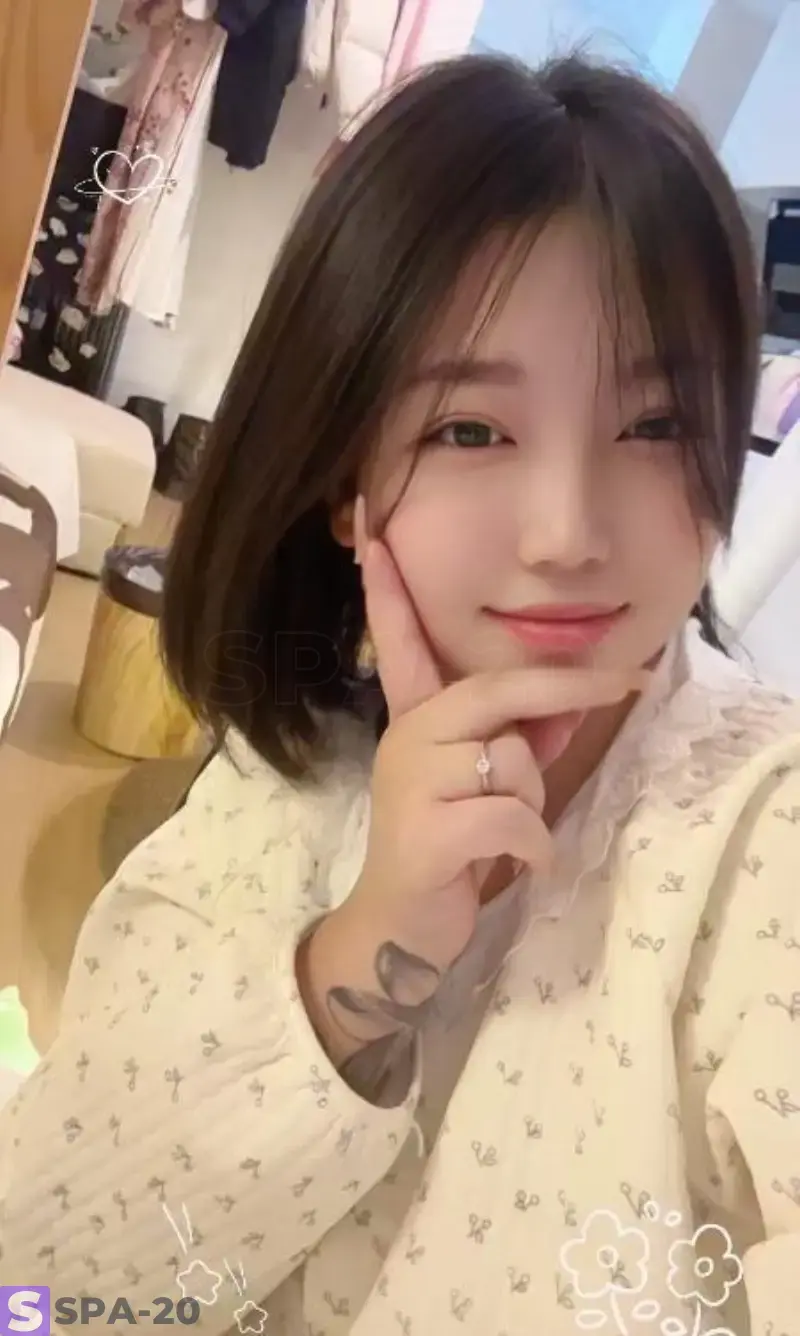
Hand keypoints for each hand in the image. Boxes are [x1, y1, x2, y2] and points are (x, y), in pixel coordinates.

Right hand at [344, 496, 645, 967]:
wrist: (399, 929)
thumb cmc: (450, 851)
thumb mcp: (491, 785)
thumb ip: (522, 738)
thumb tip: (573, 699)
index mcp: (415, 721)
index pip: (400, 642)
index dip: (388, 589)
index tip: (372, 530)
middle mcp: (407, 738)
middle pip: (496, 689)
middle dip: (568, 689)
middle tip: (629, 682)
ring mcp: (411, 783)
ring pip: (513, 759)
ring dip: (534, 803)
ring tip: (506, 836)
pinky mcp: (427, 831)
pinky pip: (514, 817)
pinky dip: (534, 848)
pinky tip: (518, 868)